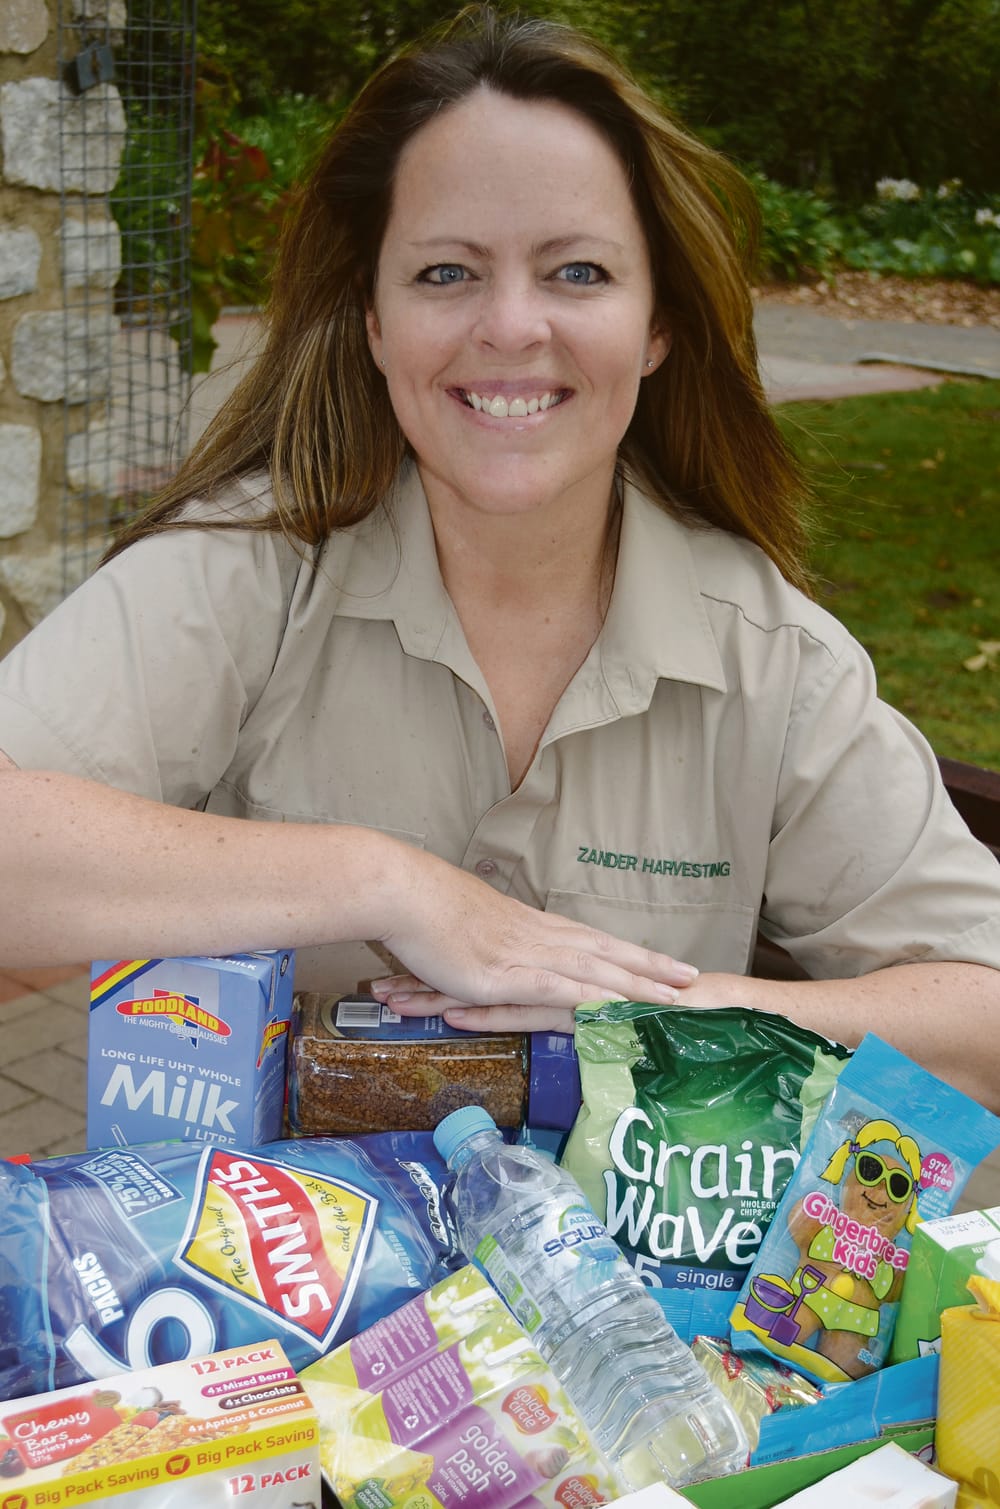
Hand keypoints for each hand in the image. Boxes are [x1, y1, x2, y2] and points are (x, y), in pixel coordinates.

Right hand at [373, 848, 697, 1030]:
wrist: (402, 893)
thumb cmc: (424, 909)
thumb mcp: (466, 929)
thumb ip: (487, 946)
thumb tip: (491, 956)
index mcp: (530, 926)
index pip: (593, 938)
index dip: (629, 952)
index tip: (662, 960)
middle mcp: (538, 936)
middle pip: (606, 950)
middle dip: (650, 966)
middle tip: (691, 977)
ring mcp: (526, 953)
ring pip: (596, 968)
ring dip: (638, 983)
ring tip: (674, 994)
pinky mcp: (507, 973)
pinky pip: (561, 987)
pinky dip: (595, 998)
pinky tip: (620, 1008)